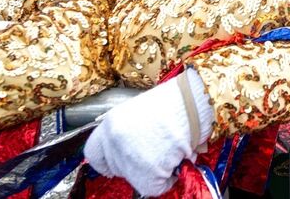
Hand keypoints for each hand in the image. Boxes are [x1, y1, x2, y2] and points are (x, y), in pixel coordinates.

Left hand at [85, 71, 213, 196]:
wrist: (195, 102)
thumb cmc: (174, 102)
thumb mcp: (140, 111)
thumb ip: (128, 132)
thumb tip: (131, 152)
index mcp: (110, 124)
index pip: (94, 153)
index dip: (106, 162)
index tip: (114, 165)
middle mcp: (114, 141)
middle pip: (117, 168)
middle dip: (135, 165)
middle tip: (156, 153)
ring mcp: (128, 158)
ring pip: (137, 180)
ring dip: (155, 171)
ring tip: (171, 151)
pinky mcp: (147, 173)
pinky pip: (156, 187)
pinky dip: (169, 178)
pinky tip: (178, 159)